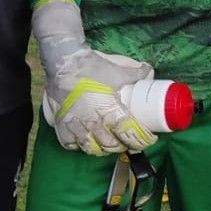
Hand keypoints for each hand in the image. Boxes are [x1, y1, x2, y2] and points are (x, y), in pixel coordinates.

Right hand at [33, 0, 156, 155]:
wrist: (62, 62)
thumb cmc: (91, 66)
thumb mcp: (117, 69)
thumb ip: (135, 73)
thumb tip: (150, 73)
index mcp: (109, 109)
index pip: (128, 133)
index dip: (141, 140)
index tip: (149, 140)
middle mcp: (92, 121)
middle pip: (111, 145)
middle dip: (123, 146)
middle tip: (129, 141)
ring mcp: (74, 125)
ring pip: (92, 148)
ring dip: (103, 149)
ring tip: (109, 143)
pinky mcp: (60, 125)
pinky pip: (70, 145)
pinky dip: (79, 146)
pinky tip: (86, 140)